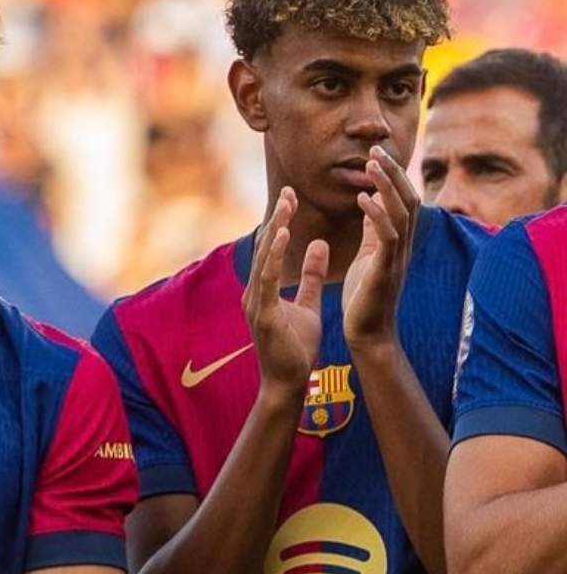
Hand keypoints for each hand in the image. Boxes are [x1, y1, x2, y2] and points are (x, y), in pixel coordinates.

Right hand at [244, 187, 326, 397]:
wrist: (288, 383)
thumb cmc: (296, 348)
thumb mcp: (308, 304)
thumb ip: (311, 276)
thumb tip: (318, 244)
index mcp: (263, 290)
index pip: (270, 248)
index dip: (280, 221)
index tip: (292, 197)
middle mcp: (254, 293)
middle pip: (264, 247)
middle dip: (276, 218)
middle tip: (288, 190)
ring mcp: (255, 303)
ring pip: (263, 258)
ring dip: (274, 229)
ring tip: (286, 204)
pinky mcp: (263, 314)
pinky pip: (267, 279)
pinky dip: (274, 255)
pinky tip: (283, 235)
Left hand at [343, 146, 418, 353]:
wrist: (368, 334)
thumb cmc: (365, 298)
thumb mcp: (369, 257)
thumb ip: (373, 231)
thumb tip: (371, 203)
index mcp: (397, 241)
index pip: (403, 199)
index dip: (393, 176)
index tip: (376, 154)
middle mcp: (403, 245)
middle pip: (408, 198)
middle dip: (393, 172)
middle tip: (375, 149)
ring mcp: (397, 257)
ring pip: (401, 212)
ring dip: (386, 185)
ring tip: (370, 164)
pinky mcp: (386, 270)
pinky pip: (387, 235)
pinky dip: (376, 214)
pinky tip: (361, 198)